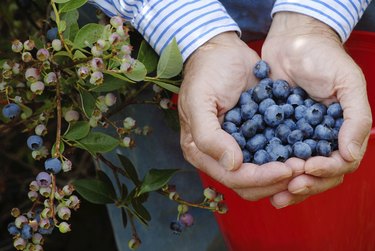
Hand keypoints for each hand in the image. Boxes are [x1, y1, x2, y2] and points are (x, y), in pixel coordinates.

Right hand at [178, 32, 293, 200]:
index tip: (287, 169)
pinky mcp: (253, 137)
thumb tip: (233, 165)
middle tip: (303, 168)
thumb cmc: (207, 73)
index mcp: (201, 152)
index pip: (233, 177)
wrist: (221, 50)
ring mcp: (237, 147)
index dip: (261, 178)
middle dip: (276, 180)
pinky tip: (305, 151)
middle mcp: (218, 156)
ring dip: (285, 173)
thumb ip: (208, 136)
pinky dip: (287, 157)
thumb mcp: (200, 100)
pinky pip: (272, 155)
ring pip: (263, 174)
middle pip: (250, 184)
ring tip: (307, 163)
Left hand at [262, 13, 371, 207]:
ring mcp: (297, 137)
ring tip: (274, 195)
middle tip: (288, 190)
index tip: (307, 168)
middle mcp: (320, 139)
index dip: (326, 171)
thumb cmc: (324, 58)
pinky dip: (267, 168)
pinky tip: (257, 176)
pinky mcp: (275, 131)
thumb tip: (350, 155)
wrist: (292, 41)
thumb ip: (356, 118)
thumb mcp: (348, 82)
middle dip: (305, 185)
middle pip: (317, 174)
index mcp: (341, 132)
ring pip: (294, 171)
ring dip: (285, 184)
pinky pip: (273, 155)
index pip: (339, 163)